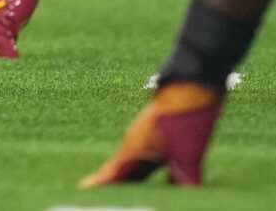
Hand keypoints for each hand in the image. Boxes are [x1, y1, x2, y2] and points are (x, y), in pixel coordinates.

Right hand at [81, 80, 226, 186]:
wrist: (194, 79)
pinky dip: (146, 173)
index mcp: (134, 147)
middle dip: (114, 186)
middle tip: (100, 196)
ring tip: (121, 193)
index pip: (112, 173)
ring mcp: (149, 139)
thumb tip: (187, 195)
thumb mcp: (187, 151)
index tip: (81, 190)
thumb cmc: (184, 112)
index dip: (97, 184)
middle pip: (123, 173)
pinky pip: (149, 162)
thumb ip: (184, 177)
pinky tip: (156, 185)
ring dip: (130, 181)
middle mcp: (137, 144)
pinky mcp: (162, 136)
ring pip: (136, 167)